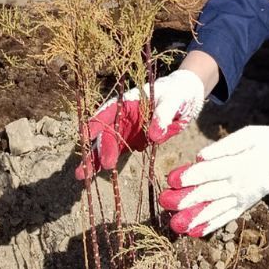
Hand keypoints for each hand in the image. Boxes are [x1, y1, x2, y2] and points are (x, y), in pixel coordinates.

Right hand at [75, 68, 205, 178]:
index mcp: (129, 101)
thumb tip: (154, 135)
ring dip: (95, 159)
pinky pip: (118, 152)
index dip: (97, 121)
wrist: (186, 98)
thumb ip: (164, 115)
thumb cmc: (178, 93)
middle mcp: (123, 115)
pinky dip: (107, 161)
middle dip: (99, 149)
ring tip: (82, 175)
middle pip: (106, 132)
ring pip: (107, 145)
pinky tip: (94, 174)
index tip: (86, 133)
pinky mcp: (132, 140)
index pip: (110, 110)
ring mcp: (126, 129)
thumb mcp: (173, 101)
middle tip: (99, 166)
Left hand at [159, 124, 268, 236]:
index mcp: (238, 164)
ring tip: (175, 225)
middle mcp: (239, 184)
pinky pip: (226, 217)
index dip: (189, 176)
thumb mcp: (248, 135)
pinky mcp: (245, 205)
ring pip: (215, 210)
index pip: (209, 172)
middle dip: (184, 199)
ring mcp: (242, 197)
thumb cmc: (266, 140)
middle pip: (208, 193)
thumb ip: (224, 146)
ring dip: (194, 218)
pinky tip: (195, 232)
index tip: (171, 179)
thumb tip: (200, 156)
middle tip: (164, 203)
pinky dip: (211, 225)